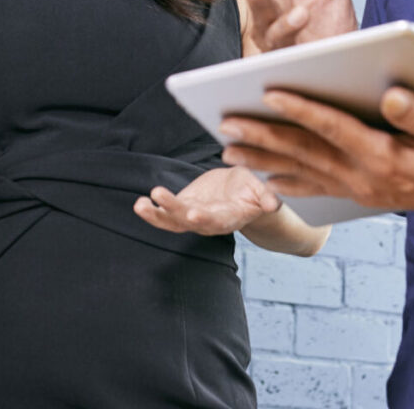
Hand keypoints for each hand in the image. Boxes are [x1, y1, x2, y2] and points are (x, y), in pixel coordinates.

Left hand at [133, 167, 279, 235]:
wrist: (240, 194)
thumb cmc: (252, 192)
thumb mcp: (261, 191)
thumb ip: (266, 198)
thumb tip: (274, 204)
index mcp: (229, 218)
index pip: (216, 221)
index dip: (205, 219)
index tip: (193, 213)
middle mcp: (208, 221)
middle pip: (189, 220)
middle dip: (173, 210)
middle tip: (159, 196)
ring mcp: (194, 216)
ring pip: (172, 221)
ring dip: (155, 215)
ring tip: (139, 205)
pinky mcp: (184, 207)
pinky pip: (165, 214)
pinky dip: (153, 211)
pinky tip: (140, 203)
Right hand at [222, 0, 356, 51]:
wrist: (349, 62)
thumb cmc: (332, 25)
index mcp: (276, 1)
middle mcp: (272, 23)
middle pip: (260, 8)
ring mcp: (281, 47)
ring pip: (275, 35)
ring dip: (284, 25)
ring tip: (300, 13)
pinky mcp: (294, 67)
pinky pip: (292, 59)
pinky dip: (300, 50)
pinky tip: (310, 36)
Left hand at [222, 87, 413, 228]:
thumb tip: (388, 94)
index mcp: (384, 157)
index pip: (333, 128)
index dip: (300, 108)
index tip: (268, 91)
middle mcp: (365, 177)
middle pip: (305, 151)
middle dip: (263, 135)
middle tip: (225, 123)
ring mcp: (361, 188)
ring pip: (302, 172)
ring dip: (263, 160)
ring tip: (227, 151)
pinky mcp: (362, 192)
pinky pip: (317, 188)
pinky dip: (288, 183)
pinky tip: (265, 179)